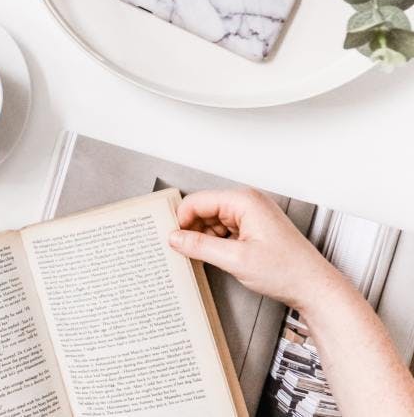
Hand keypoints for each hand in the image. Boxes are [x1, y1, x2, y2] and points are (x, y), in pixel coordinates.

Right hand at [168, 188, 341, 310]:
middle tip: (187, 252)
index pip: (197, 201)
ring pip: (213, 221)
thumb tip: (174, 238)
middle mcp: (248, 202)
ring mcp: (252, 215)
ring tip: (211, 259)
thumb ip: (200, 246)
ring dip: (206, 239)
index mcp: (244, 200)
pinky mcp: (254, 229)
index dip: (182, 220)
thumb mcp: (235, 259)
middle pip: (204, 210)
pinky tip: (222, 259)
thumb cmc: (288, 271)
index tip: (173, 239)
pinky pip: (225, 230)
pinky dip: (218, 244)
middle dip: (193, 231)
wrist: (315, 288)